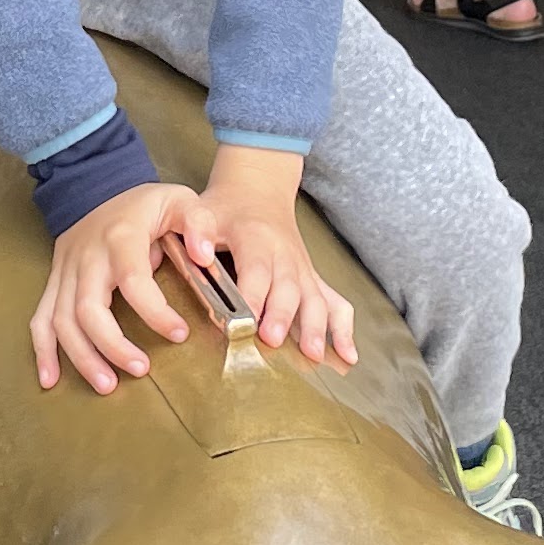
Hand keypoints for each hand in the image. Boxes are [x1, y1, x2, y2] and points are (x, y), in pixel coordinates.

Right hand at [30, 166, 358, 396]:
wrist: (97, 186)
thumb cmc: (144, 204)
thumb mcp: (179, 199)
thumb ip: (198, 222)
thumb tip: (204, 255)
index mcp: (120, 238)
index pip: (133, 281)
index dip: (155, 311)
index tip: (180, 334)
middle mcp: (87, 257)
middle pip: (88, 309)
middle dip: (112, 345)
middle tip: (141, 369)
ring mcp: (65, 272)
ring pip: (62, 321)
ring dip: (81, 357)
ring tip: (107, 385)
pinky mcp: (55, 283)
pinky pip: (41, 319)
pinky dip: (43, 351)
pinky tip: (51, 379)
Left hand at [197, 147, 357, 370]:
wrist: (258, 190)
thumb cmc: (227, 208)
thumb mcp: (203, 210)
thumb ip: (196, 229)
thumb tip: (197, 253)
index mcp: (256, 238)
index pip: (256, 269)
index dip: (251, 295)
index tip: (243, 321)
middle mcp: (285, 254)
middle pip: (287, 288)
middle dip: (282, 316)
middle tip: (272, 340)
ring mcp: (302, 269)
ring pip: (315, 298)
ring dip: (315, 327)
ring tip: (312, 354)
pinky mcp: (312, 280)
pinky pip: (335, 303)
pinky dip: (343, 329)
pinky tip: (346, 354)